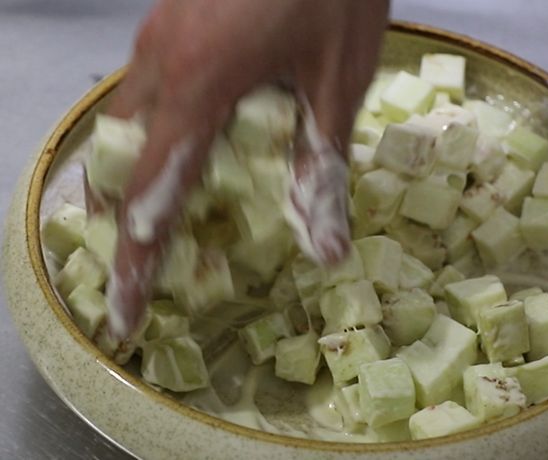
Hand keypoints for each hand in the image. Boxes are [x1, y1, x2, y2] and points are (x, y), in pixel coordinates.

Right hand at [95, 0, 389, 338]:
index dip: (137, 266)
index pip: (152, 199)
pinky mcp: (172, 21)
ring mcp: (158, 34)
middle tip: (151, 269)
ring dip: (140, 177)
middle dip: (130, 223)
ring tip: (167, 217)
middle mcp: (160, 61)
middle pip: (123, 164)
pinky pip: (148, 91)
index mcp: (198, 84)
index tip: (126, 316)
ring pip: (130, 124)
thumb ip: (320, 166)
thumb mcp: (338, 82)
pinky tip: (191, 145)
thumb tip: (324, 249)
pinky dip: (159, 135)